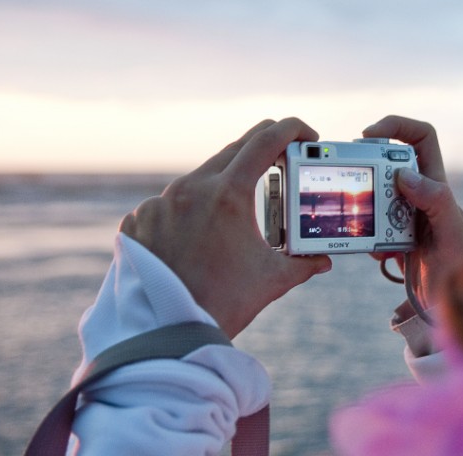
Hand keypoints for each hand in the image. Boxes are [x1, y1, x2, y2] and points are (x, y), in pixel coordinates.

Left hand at [119, 118, 331, 337]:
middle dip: (264, 152)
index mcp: (227, 194)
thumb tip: (323, 259)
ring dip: (226, 183)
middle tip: (283, 163)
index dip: (293, 129)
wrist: (166, 335)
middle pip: (235, 150)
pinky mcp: (139, 220)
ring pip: (201, 176)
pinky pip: (171, 202)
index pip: (266, 140)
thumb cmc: (222, 304)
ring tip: (239, 214)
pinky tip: (200, 235)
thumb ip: (304, 262)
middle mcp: (190, 188)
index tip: (307, 135)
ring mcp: (159, 203)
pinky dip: (191, 209)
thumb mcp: (272, 279)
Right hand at [365, 115, 462, 307]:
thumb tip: (405, 175)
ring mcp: (404, 214)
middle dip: (368, 172)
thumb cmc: (461, 269)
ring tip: (369, 230)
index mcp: (436, 184)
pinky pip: (370, 224)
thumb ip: (437, 202)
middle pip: (387, 163)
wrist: (451, 305)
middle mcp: (419, 193)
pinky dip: (366, 235)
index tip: (368, 135)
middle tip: (357, 188)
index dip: (396, 126)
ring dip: (365, 209)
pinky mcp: (392, 235)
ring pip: (373, 194)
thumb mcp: (453, 235)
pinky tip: (378, 253)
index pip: (421, 137)